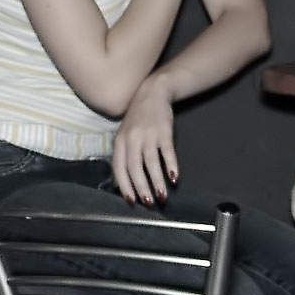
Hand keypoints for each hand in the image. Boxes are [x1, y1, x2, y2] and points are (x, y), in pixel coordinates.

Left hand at [112, 75, 177, 204]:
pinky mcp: (164, 131)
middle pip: (134, 168)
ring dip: (157, 181)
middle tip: (150, 202)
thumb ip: (124, 154)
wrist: (152, 92)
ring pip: (151, 163)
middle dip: (142, 188)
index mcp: (119, 142)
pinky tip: (174, 177)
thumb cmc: (138, 118)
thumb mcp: (125, 134)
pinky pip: (167, 152)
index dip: (125, 186)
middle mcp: (132, 139)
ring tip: (163, 196)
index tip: (132, 201)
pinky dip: (171, 166)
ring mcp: (148, 134)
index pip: (119, 168)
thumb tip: (124, 182)